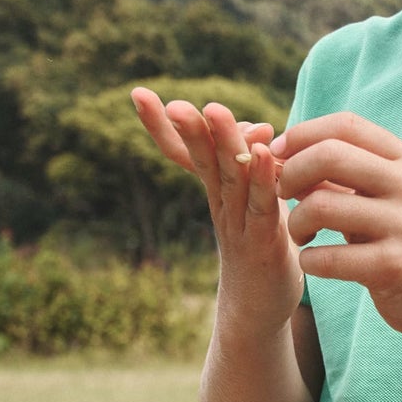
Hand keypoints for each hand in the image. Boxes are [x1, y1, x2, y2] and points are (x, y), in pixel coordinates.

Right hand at [130, 89, 303, 326]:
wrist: (257, 307)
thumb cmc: (259, 245)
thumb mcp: (254, 199)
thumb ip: (254, 165)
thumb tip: (260, 129)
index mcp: (214, 189)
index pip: (183, 152)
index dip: (161, 126)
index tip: (137, 93)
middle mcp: (219, 204)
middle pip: (201, 160)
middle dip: (187, 130)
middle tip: (173, 103)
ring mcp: (238, 225)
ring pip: (229, 177)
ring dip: (222, 145)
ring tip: (212, 112)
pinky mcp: (264, 243)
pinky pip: (261, 205)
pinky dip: (262, 177)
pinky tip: (263, 152)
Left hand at [270, 111, 401, 336]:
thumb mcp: (379, 196)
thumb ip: (338, 175)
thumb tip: (281, 155)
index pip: (345, 125)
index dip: (302, 134)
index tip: (278, 155)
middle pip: (329, 155)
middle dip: (292, 173)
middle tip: (283, 195)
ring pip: (322, 205)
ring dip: (296, 221)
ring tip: (301, 234)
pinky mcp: (394, 265)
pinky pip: (330, 257)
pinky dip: (309, 260)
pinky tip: (313, 262)